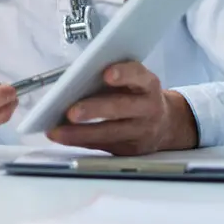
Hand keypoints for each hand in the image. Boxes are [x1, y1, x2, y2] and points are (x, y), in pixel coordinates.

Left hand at [47, 61, 198, 154]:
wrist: (166, 123)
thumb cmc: (136, 94)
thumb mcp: (133, 80)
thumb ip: (112, 76)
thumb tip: (73, 79)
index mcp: (148, 84)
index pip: (138, 76)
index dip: (124, 74)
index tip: (106, 74)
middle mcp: (148, 107)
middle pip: (122, 108)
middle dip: (95, 110)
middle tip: (72, 112)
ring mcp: (142, 131)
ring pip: (110, 132)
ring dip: (80, 133)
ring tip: (57, 131)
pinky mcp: (132, 149)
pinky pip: (103, 145)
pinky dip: (80, 141)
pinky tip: (62, 137)